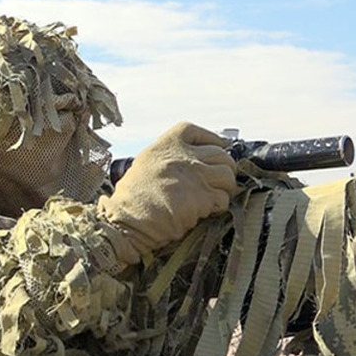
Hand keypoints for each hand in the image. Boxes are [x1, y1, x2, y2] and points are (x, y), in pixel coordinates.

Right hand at [98, 122, 236, 263]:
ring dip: (225, 188)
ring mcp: (195, 175)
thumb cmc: (131, 200)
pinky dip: (218, 206)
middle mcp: (183, 156)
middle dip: (223, 169)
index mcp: (166, 145)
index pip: (198, 133)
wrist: (127, 222)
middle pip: (221, 154)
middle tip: (217, 182)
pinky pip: (224, 199)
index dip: (211, 142)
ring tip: (214, 197)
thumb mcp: (145, 166)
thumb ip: (168, 158)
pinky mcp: (203, 197)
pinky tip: (206, 211)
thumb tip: (191, 162)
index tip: (214, 152)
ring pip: (228, 175)